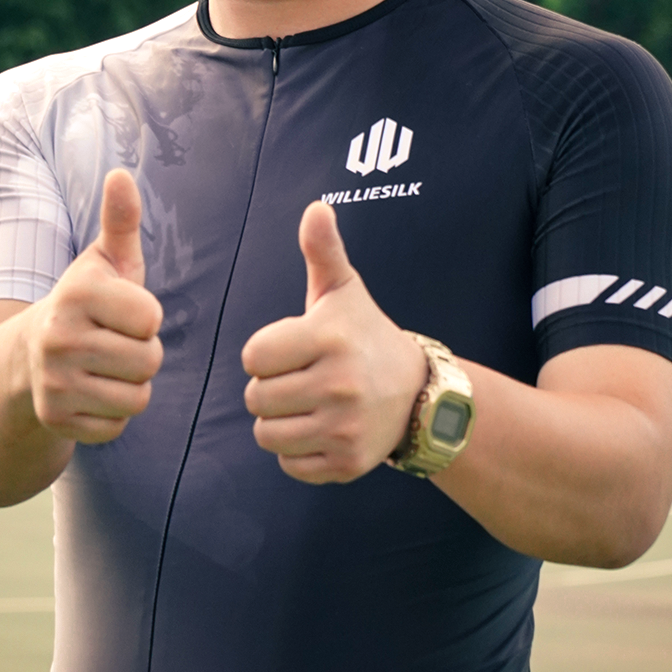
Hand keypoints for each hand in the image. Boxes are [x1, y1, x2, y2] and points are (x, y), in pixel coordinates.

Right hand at [23, 169, 163, 443]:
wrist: (29, 355)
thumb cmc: (87, 302)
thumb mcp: (106, 261)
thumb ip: (120, 220)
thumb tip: (121, 174)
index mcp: (76, 293)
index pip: (151, 318)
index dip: (146, 317)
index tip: (122, 312)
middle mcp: (58, 337)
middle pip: (148, 361)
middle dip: (143, 354)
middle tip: (115, 342)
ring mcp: (52, 382)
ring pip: (137, 398)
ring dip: (131, 385)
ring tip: (105, 366)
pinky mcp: (54, 419)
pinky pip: (117, 426)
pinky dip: (112, 414)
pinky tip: (92, 392)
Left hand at [241, 202, 426, 482]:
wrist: (417, 393)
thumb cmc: (364, 335)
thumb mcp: (343, 291)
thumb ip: (323, 250)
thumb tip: (316, 207)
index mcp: (329, 339)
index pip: (253, 356)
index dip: (267, 353)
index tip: (295, 348)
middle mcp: (338, 385)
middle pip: (255, 398)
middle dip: (270, 388)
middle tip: (302, 378)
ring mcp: (344, 428)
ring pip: (266, 435)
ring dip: (278, 422)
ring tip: (307, 404)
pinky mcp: (347, 464)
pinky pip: (287, 464)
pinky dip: (296, 451)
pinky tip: (321, 429)